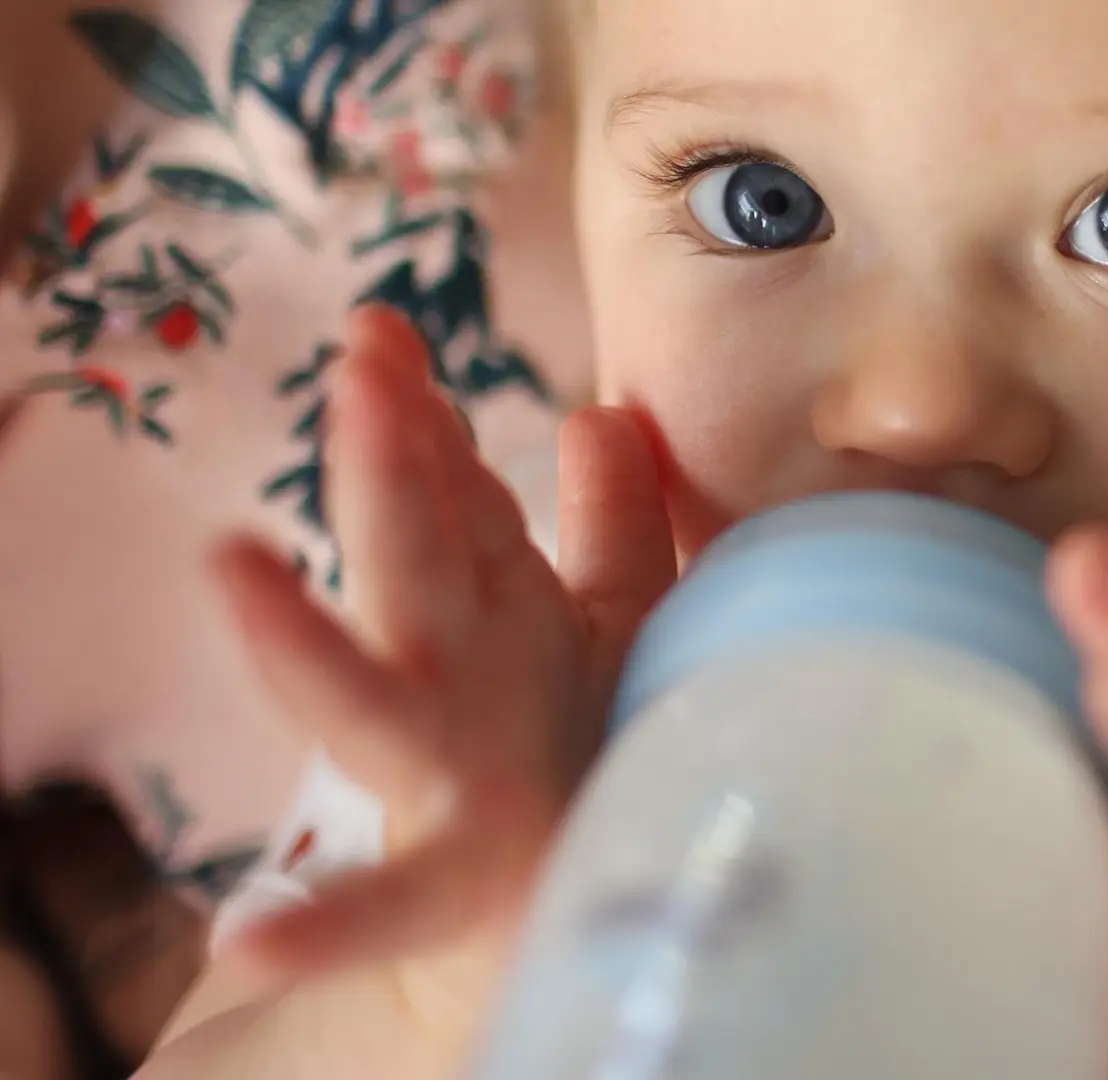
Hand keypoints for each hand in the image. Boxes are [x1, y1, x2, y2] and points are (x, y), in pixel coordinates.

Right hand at [210, 307, 674, 1038]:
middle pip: (414, 559)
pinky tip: (247, 934)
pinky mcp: (452, 879)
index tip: (382, 332)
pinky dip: (320, 922)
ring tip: (233, 568)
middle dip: (389, 470)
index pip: (450, 493)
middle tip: (362, 374)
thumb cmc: (579, 738)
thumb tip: (603, 414)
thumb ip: (611, 527)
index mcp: (490, 600)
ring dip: (301, 639)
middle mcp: (451, 670)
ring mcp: (441, 769)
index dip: (416, 416)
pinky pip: (387, 905)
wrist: (567, 889)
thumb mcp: (608, 620)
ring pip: (365, 696)